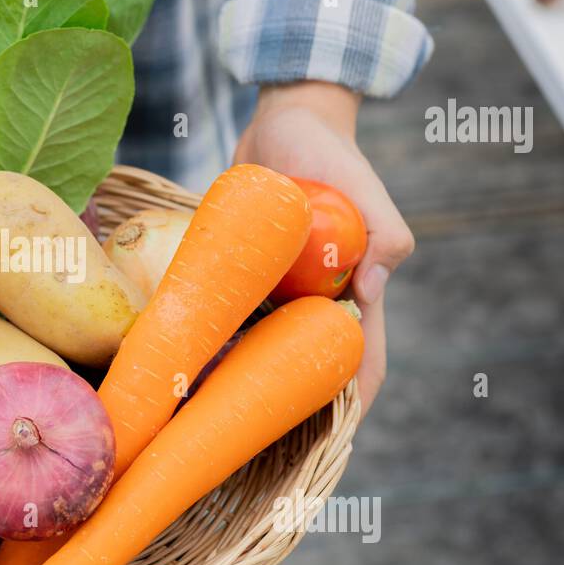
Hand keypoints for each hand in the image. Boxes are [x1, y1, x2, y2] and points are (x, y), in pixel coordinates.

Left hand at [235, 81, 414, 414]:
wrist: (282, 120)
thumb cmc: (328, 152)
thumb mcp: (362, 187)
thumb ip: (382, 235)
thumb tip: (371, 291)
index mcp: (354, 293)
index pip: (361, 362)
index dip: (351, 405)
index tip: (333, 444)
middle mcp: (316, 300)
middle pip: (306, 367)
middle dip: (287, 407)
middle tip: (252, 443)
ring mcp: (278, 291)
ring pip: (262, 350)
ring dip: (242, 381)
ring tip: (210, 420)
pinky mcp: (244, 275)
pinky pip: (228, 315)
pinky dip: (211, 338)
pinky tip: (181, 364)